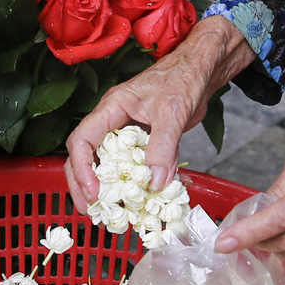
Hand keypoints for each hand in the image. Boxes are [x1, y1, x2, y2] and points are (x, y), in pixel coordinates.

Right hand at [64, 16, 254, 211]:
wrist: (202, 71)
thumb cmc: (183, 78)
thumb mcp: (173, 111)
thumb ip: (163, 146)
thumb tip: (155, 183)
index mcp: (110, 109)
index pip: (82, 141)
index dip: (82, 169)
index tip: (94, 193)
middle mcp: (112, 121)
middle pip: (84, 156)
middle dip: (83, 185)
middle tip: (91, 211)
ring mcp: (126, 132)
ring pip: (106, 164)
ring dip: (107, 189)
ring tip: (111, 213)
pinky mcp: (143, 141)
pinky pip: (131, 166)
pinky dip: (134, 184)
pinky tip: (142, 200)